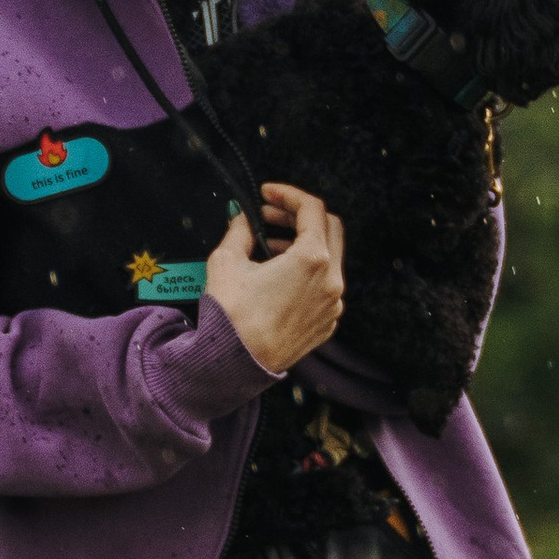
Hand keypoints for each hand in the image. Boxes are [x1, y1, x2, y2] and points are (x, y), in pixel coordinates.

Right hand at [204, 183, 344, 375]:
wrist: (234, 364)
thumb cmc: (231, 315)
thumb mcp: (226, 261)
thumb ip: (239, 230)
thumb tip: (241, 218)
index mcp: (312, 260)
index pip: (311, 209)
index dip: (288, 194)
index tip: (267, 194)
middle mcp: (331, 281)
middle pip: (329, 229)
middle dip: (299, 216)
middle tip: (270, 215)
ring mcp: (332, 305)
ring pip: (328, 259)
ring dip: (302, 245)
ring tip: (268, 246)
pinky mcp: (326, 323)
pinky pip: (324, 287)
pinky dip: (306, 273)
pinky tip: (278, 276)